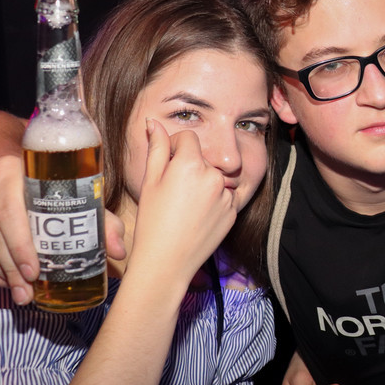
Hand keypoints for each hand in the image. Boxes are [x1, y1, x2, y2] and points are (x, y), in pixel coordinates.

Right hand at [0, 154, 125, 303]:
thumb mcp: (78, 199)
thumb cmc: (52, 190)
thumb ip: (101, 222)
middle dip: (11, 266)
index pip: (12, 209)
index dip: (21, 244)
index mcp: (14, 167)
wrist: (10, 172)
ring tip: (19, 292)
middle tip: (28, 290)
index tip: (35, 272)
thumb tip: (119, 250)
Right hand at [124, 121, 237, 284]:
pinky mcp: (234, 211)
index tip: (166, 165)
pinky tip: (197, 217)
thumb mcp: (149, 182)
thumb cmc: (153, 221)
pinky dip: (213, 201)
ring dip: (203, 184)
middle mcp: (213, 175)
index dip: (174, 148)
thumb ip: (156, 148)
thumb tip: (153, 122)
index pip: (188, 138)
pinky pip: (224, 196)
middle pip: (202, 159)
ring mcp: (226, 194)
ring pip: (214, 177)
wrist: (167, 262)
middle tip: (173, 191)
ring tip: (184, 207)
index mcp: (190, 164)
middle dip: (189, 167)